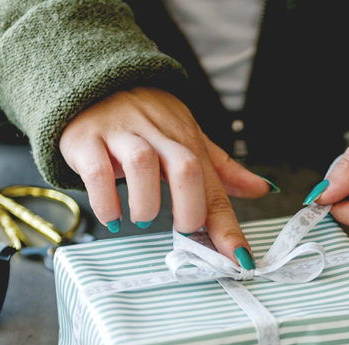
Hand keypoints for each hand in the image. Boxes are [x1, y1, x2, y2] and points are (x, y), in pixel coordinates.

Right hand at [58, 87, 271, 266]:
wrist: (93, 81)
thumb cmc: (144, 117)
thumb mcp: (187, 137)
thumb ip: (221, 168)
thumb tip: (262, 188)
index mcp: (186, 138)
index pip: (214, 184)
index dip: (228, 226)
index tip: (238, 259)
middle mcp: (157, 134)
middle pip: (185, 167)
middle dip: (190, 209)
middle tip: (183, 231)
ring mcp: (121, 135)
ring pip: (142, 163)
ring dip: (146, 203)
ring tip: (143, 219)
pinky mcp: (86, 140)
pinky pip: (97, 171)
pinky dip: (106, 200)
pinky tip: (112, 216)